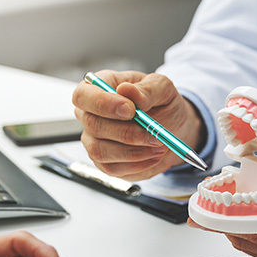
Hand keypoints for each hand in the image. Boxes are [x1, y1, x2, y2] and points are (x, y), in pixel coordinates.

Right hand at [72, 70, 204, 180]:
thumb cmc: (162, 103)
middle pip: (93, 125)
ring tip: (159, 145)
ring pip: (100, 151)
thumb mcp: (163, 88)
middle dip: (127, 133)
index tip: (130, 110)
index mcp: (99, 88)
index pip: (83, 95)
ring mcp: (93, 139)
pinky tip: (154, 155)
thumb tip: (127, 90)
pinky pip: (112, 168)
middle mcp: (90, 114)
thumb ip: (147, 89)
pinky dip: (137, 164)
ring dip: (133, 152)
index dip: (103, 103)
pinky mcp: (103, 161)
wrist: (172, 128)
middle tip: (154, 134)